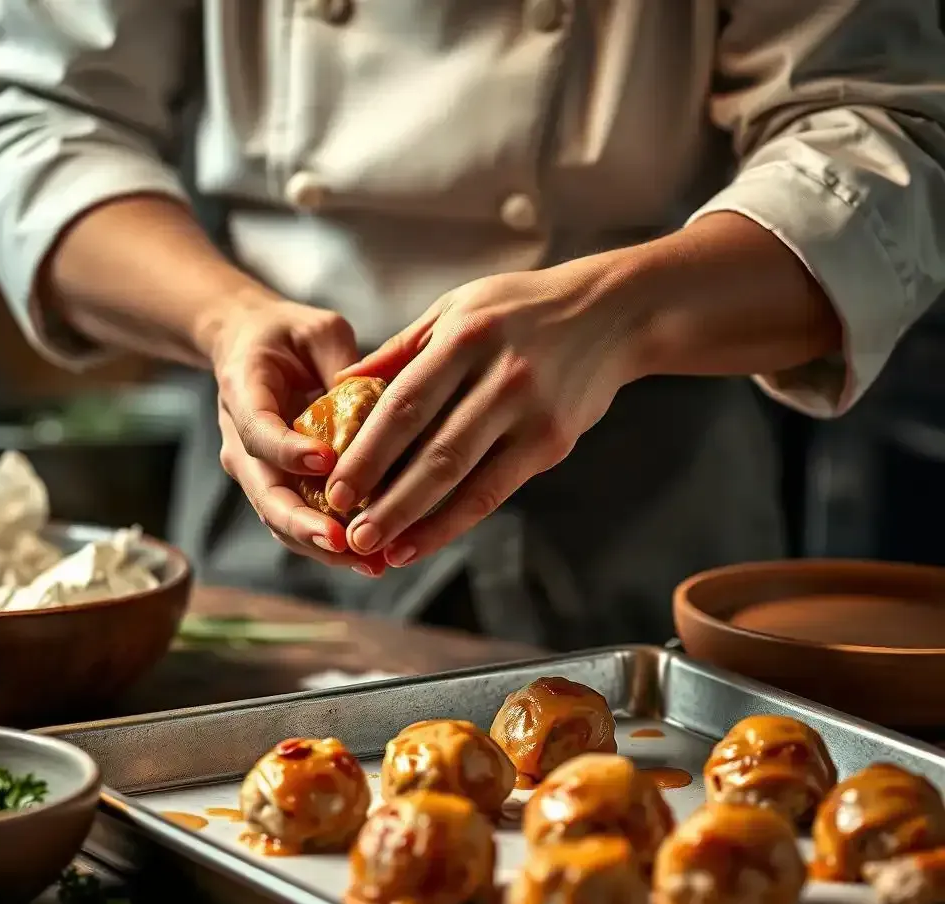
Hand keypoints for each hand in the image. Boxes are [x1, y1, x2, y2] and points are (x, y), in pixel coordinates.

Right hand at [209, 293, 386, 575]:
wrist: (249, 349)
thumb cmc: (287, 335)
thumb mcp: (316, 330)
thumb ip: (340, 360)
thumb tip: (376, 396)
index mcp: (242, 393)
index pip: (259, 429)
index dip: (288, 449)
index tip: (326, 461)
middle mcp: (241, 441)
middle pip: (266, 494)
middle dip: (304, 523)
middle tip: (342, 541)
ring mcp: (256, 472)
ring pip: (280, 520)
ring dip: (322, 548)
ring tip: (370, 563)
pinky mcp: (278, 488)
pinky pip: (299, 523)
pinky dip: (330, 546)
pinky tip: (371, 560)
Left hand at [324, 257, 643, 566]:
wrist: (611, 314)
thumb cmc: (520, 310)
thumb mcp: (456, 309)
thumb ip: (401, 350)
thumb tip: (341, 386)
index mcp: (466, 338)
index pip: (405, 404)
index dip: (368, 452)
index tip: (335, 488)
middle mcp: (499, 378)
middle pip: (433, 450)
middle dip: (386, 498)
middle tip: (348, 534)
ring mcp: (530, 414)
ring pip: (464, 478)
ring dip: (417, 521)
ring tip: (379, 550)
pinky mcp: (551, 442)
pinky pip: (495, 491)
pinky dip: (455, 522)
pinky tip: (422, 543)